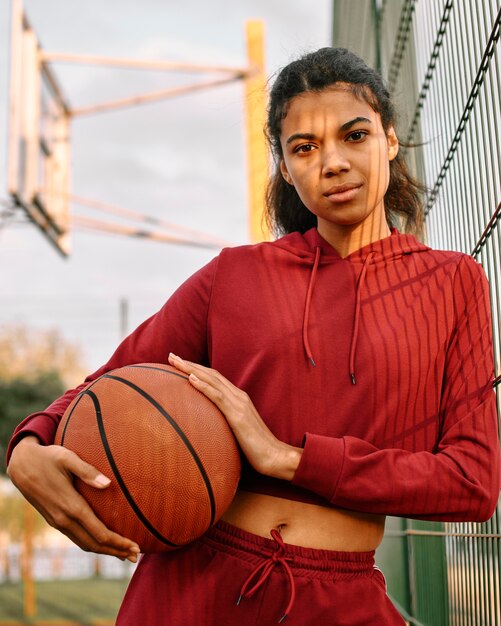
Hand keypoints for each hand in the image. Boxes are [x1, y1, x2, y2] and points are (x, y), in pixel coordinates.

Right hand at [7, 436, 139, 560]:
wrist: (21, 465)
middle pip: (94, 544)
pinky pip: (77, 538)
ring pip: (85, 544)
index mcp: (71, 506)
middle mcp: (64, 519)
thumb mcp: (67, 458)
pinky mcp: (54, 520)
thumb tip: (108, 484)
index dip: (119, 542)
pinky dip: (93, 544)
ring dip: (106, 551)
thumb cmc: (48, 457)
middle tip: (136, 557)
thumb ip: (88, 471)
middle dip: (116, 551)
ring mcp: (58, 521)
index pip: (100, 533)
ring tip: (124, 554)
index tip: (135, 547)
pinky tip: (103, 543)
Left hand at [168, 353, 301, 479]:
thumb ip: (224, 421)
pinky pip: (217, 396)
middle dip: (189, 364)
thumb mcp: (237, 430)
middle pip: (210, 374)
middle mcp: (238, 396)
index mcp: (238, 398)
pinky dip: (204, 386)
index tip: (179, 363)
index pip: (214, 378)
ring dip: (192, 369)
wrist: (274, 456)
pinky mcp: (237, 415)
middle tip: (171, 356)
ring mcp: (238, 403)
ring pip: (212, 380)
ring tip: (175, 362)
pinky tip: (191, 379)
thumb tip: (207, 425)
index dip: (196, 368)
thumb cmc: (255, 447)